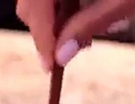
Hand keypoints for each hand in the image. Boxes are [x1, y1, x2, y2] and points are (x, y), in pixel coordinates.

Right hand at [16, 0, 134, 70]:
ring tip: (103, 21)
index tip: (51, 66)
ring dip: (64, 15)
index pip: (35, 9)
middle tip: (82, 44)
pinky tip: (97, 4)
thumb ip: (90, 23)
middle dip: (53, 28)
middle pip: (31, 4)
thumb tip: (62, 55)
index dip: (42, 40)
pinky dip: (70, 0)